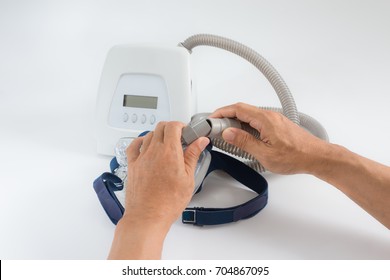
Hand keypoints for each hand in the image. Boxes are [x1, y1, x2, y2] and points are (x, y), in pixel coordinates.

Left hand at [108, 121, 208, 258]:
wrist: (147, 216)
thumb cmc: (167, 202)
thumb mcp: (188, 179)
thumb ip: (193, 156)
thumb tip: (200, 142)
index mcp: (169, 152)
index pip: (173, 126)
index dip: (181, 125)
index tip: (187, 132)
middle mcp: (153, 151)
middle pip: (160, 127)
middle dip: (171, 128)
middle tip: (179, 138)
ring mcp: (141, 157)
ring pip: (148, 135)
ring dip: (158, 135)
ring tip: (166, 144)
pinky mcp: (132, 165)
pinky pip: (134, 146)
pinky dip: (141, 141)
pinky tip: (145, 144)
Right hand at [210, 103, 328, 173]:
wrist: (316, 157)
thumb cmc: (296, 156)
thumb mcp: (265, 154)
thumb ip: (244, 141)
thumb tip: (229, 133)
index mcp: (265, 120)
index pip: (238, 109)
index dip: (222, 112)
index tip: (212, 118)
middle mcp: (270, 116)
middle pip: (242, 110)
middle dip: (226, 116)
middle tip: (217, 128)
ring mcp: (274, 120)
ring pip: (249, 115)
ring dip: (236, 121)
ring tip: (228, 134)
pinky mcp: (277, 125)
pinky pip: (257, 121)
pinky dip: (246, 125)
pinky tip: (244, 136)